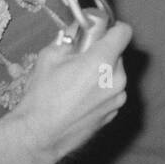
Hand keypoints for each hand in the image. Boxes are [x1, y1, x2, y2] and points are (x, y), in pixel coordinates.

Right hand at [0, 22, 129, 163]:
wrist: (40, 135)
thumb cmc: (43, 95)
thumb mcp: (50, 55)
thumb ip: (69, 38)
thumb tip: (78, 29)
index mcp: (102, 61)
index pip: (124, 32)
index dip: (112, 27)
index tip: (99, 31)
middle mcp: (116, 80)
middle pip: (117, 53)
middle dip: (101, 51)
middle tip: (79, 58)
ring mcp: (117, 99)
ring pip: (115, 74)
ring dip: (102, 72)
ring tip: (77, 81)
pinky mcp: (113, 114)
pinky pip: (111, 92)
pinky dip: (101, 90)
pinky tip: (80, 98)